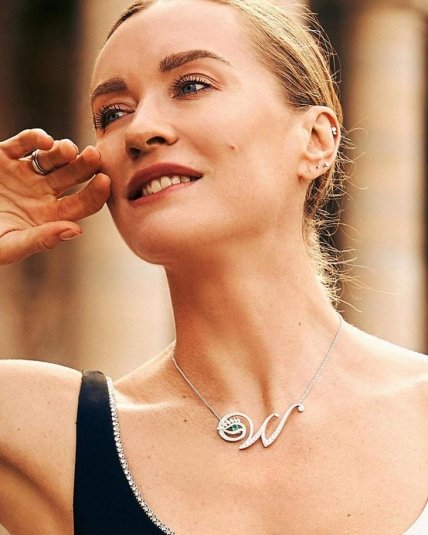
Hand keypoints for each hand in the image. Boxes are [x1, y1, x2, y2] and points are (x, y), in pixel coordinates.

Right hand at [0, 128, 110, 263]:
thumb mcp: (8, 246)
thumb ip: (41, 240)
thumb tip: (76, 231)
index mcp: (50, 216)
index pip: (83, 204)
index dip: (96, 193)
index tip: (106, 181)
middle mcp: (43, 193)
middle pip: (74, 177)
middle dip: (86, 166)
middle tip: (96, 156)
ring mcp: (25, 173)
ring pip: (53, 158)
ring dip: (64, 151)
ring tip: (69, 150)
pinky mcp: (4, 156)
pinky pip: (25, 143)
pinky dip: (35, 138)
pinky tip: (45, 141)